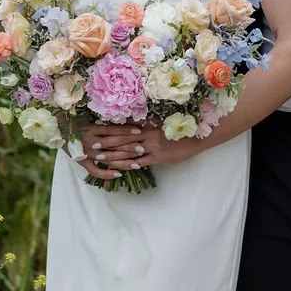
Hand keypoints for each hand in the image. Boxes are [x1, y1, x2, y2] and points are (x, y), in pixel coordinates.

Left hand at [79, 120, 200, 175]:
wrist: (197, 137)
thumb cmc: (180, 129)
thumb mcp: (163, 122)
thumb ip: (149, 123)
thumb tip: (136, 122)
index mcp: (148, 125)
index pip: (125, 127)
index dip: (111, 129)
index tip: (98, 129)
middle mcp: (147, 135)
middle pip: (123, 140)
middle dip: (107, 143)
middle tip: (94, 146)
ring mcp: (152, 147)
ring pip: (129, 152)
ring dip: (114, 155)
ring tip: (101, 158)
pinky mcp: (158, 158)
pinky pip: (141, 162)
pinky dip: (130, 165)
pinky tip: (120, 167)